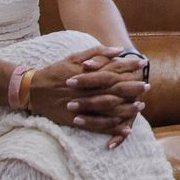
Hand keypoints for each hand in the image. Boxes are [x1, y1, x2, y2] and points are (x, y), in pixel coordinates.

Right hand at [28, 45, 149, 147]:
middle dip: (132, 87)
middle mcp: (87, 90)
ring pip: (109, 108)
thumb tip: (118, 50)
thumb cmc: (55, 71)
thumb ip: (97, 53)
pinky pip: (97, 125)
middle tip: (147, 86)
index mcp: (87, 74)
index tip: (142, 64)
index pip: (113, 69)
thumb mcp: (74, 57)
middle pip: (114, 89)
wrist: (32, 90)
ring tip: (141, 106)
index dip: (129, 66)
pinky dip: (112, 128)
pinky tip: (126, 130)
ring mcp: (82, 106)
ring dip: (127, 108)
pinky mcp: (77, 119)